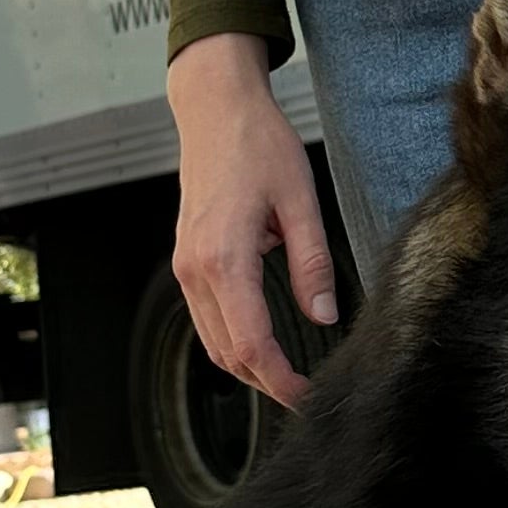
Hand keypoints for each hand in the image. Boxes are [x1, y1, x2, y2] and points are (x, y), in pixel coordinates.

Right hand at [169, 32, 339, 406]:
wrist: (214, 111)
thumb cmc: (258, 145)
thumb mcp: (301, 200)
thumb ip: (312, 263)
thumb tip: (322, 315)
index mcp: (224, 258)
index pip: (251, 344)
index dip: (280, 380)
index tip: (308, 397)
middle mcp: (195, 269)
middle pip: (227, 353)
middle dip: (266, 382)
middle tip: (307, 393)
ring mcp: (185, 266)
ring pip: (213, 341)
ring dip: (248, 365)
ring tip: (290, 375)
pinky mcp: (187, 260)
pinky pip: (206, 317)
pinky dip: (233, 339)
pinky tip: (264, 341)